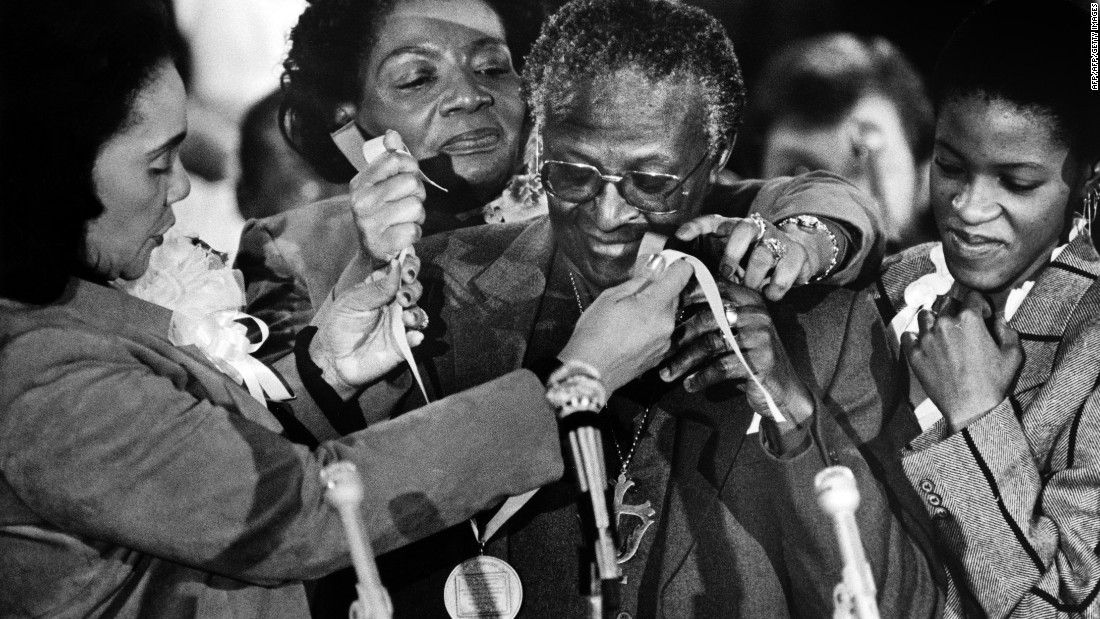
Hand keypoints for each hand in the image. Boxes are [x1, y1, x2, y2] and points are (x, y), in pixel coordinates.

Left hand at [309, 259, 427, 399]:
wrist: (332, 359)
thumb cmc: (339, 324)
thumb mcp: (353, 301)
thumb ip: (377, 286)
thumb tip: (397, 264)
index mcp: (381, 287)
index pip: (402, 270)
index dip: (410, 265)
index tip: (407, 270)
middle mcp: (394, 303)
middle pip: (415, 289)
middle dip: (413, 290)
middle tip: (402, 297)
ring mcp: (399, 324)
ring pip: (419, 313)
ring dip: (417, 313)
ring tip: (406, 318)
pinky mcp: (402, 344)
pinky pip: (416, 338)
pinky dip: (417, 336)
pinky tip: (413, 336)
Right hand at [350, 130, 426, 264]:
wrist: (372, 252)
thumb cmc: (381, 213)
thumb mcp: (380, 185)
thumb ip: (389, 160)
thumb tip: (392, 134)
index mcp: (360, 183)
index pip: (396, 159)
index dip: (411, 167)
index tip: (408, 177)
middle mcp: (361, 201)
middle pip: (411, 183)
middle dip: (417, 194)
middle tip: (405, 203)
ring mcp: (369, 224)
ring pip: (416, 207)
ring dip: (417, 216)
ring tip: (403, 220)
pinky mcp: (381, 244)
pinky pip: (414, 230)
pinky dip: (414, 233)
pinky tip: (402, 235)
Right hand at [560, 256, 693, 391]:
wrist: (590, 372)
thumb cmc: (594, 334)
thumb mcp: (610, 297)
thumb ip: (638, 281)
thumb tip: (655, 267)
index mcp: (656, 306)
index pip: (681, 275)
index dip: (676, 265)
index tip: (666, 263)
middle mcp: (667, 324)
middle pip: (675, 295)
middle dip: (659, 290)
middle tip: (634, 293)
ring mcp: (665, 342)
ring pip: (668, 314)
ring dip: (654, 310)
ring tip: (628, 316)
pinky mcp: (659, 355)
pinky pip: (661, 332)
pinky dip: (651, 327)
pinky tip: (630, 332)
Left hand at [658, 282, 813, 426]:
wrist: (783, 391)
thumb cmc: (750, 359)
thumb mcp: (736, 332)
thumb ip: (714, 317)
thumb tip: (670, 311)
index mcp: (749, 299)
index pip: (714, 288)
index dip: (687, 295)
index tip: (662, 307)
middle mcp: (756, 313)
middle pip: (707, 318)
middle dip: (680, 337)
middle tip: (659, 351)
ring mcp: (760, 336)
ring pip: (711, 344)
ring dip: (684, 361)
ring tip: (666, 373)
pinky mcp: (760, 360)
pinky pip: (721, 366)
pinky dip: (701, 377)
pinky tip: (689, 384)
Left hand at [674, 214, 828, 300]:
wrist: (795, 258)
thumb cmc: (750, 265)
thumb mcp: (726, 263)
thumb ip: (704, 266)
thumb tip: (673, 275)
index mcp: (732, 229)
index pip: (712, 221)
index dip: (696, 226)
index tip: (681, 236)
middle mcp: (755, 230)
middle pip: (744, 229)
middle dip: (733, 253)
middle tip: (726, 274)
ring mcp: (777, 240)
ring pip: (765, 253)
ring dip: (754, 276)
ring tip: (750, 290)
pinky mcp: (797, 255)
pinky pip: (789, 268)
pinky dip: (778, 285)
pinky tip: (770, 294)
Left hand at [901, 290, 1022, 431]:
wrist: (971, 408)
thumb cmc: (993, 383)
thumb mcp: (1012, 354)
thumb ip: (1007, 330)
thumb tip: (999, 319)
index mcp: (969, 319)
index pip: (971, 296)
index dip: (979, 304)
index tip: (982, 314)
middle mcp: (944, 324)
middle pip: (947, 304)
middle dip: (956, 310)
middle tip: (962, 325)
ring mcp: (926, 338)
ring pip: (925, 315)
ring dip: (934, 319)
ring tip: (941, 331)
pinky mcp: (914, 354)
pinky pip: (908, 335)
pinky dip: (914, 336)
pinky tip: (924, 342)